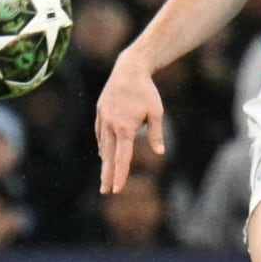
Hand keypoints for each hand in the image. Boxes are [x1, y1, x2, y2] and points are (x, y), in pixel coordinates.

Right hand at [95, 50, 164, 193]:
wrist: (129, 69)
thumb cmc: (146, 91)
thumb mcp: (156, 112)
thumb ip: (156, 133)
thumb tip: (159, 152)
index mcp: (125, 128)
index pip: (122, 158)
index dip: (120, 175)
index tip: (117, 190)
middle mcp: (111, 126)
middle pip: (109, 156)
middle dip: (108, 175)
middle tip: (105, 192)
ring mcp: (103, 119)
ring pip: (104, 145)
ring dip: (105, 161)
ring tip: (106, 177)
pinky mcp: (100, 113)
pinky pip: (101, 134)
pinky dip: (103, 145)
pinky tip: (105, 153)